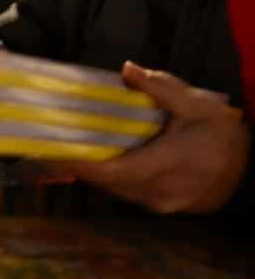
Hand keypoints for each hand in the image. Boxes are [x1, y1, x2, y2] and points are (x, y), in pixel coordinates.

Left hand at [58, 62, 249, 214]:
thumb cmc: (226, 136)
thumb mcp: (199, 105)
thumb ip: (161, 88)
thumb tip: (128, 70)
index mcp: (166, 166)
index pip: (111, 171)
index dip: (79, 163)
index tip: (52, 150)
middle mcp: (159, 192)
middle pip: (108, 182)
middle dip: (82, 164)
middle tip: (57, 143)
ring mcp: (162, 204)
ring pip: (117, 190)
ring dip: (98, 172)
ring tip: (76, 149)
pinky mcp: (165, 208)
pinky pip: (130, 194)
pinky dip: (116, 178)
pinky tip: (108, 160)